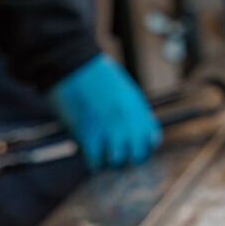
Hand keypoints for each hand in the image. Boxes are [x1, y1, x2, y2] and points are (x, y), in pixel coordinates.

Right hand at [47, 54, 161, 170]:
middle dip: (126, 158)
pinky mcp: (91, 136)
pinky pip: (96, 162)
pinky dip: (91, 161)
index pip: (152, 142)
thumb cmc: (96, 75)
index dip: (142, 148)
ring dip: (107, 161)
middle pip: (136, 157)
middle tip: (113, 153)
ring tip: (98, 151)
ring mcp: (111, 131)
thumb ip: (135, 114)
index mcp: (139, 110)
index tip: (131, 147)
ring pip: (116, 162)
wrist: (72, 63)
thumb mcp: (126, 92)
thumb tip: (140, 136)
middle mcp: (130, 123)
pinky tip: (87, 151)